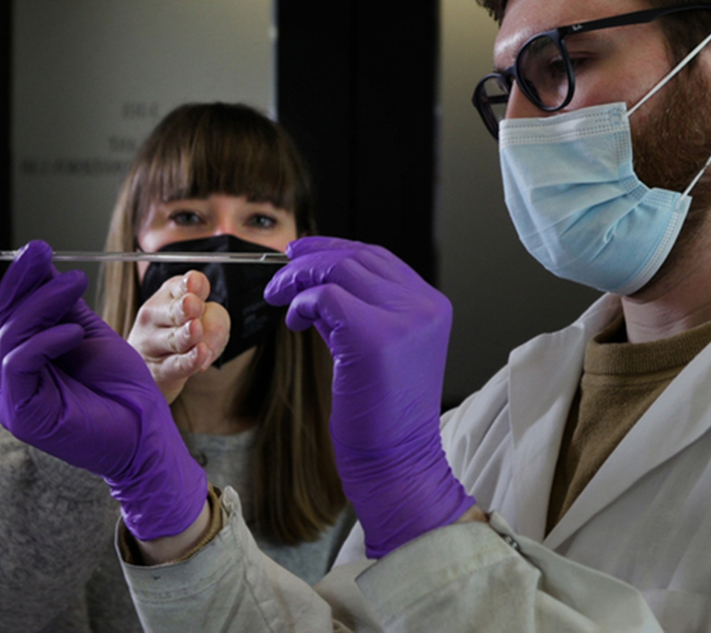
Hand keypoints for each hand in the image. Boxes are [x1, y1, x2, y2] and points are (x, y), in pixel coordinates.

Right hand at [0, 238, 207, 539]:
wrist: (146, 432)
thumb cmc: (121, 388)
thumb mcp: (88, 332)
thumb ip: (60, 305)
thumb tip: (38, 264)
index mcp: (16, 360)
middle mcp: (5, 380)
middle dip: (15, 279)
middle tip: (39, 249)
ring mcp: (10, 399)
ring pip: (6, 336)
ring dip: (41, 301)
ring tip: (75, 282)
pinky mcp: (23, 414)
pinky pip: (19, 363)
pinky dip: (44, 339)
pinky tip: (72, 331)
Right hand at [126, 270, 230, 401]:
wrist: (156, 368)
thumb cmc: (188, 335)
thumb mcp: (210, 318)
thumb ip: (215, 321)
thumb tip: (208, 343)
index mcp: (168, 296)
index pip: (179, 287)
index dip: (189, 285)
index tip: (195, 281)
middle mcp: (155, 317)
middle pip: (173, 312)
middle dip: (184, 308)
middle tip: (193, 304)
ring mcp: (152, 344)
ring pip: (175, 339)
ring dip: (186, 334)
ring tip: (196, 328)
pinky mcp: (160, 371)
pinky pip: (177, 365)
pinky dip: (190, 360)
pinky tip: (200, 353)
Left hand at [265, 236, 474, 557]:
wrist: (397, 462)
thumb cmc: (382, 415)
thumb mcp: (378, 348)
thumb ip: (356, 309)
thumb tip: (314, 282)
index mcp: (431, 306)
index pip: (378, 257)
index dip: (335, 248)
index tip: (301, 253)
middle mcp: (423, 306)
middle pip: (358, 257)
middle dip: (310, 258)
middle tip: (280, 274)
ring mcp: (403, 319)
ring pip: (340, 270)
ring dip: (299, 278)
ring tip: (278, 298)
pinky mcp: (374, 337)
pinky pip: (325, 298)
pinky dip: (301, 304)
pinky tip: (294, 323)